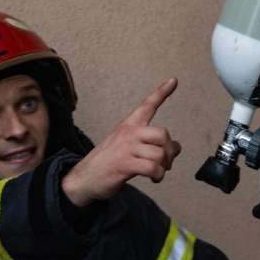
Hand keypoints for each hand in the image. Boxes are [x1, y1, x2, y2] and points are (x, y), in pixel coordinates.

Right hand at [60, 78, 181, 206]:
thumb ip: (149, 144)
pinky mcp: (124, 164)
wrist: (83, 179)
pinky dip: (158, 175)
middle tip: (167, 162)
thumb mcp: (125, 146)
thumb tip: (176, 147)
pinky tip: (154, 178)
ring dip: (164, 167)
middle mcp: (127, 133)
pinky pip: (152, 168)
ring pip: (160, 154)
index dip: (162, 92)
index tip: (174, 80)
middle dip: (170, 150)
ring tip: (157, 173)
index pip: (147, 105)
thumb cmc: (107, 163)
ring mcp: (125, 148)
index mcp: (128, 125)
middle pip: (162, 134)